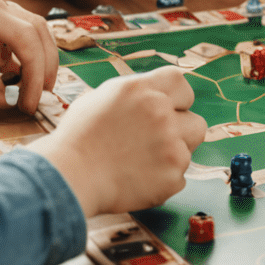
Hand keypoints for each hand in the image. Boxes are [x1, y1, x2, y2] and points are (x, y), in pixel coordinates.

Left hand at [0, 0, 58, 113]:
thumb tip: (5, 99)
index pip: (25, 37)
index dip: (35, 70)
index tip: (30, 100)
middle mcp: (1, 6)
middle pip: (39, 32)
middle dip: (44, 68)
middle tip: (37, 100)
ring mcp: (6, 11)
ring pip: (39, 33)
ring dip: (42, 63)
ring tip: (35, 91)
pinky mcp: (6, 22)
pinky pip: (29, 38)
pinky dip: (32, 59)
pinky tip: (24, 79)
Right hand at [34, 69, 207, 216]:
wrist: (68, 176)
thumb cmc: (77, 139)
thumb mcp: (100, 98)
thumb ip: (135, 95)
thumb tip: (153, 94)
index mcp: (141, 89)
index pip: (181, 82)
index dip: (178, 100)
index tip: (169, 112)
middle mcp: (160, 112)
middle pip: (196, 121)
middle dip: (182, 132)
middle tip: (158, 144)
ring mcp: (170, 144)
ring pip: (190, 150)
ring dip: (173, 157)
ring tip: (143, 163)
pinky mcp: (172, 175)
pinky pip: (179, 178)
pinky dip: (162, 182)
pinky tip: (137, 180)